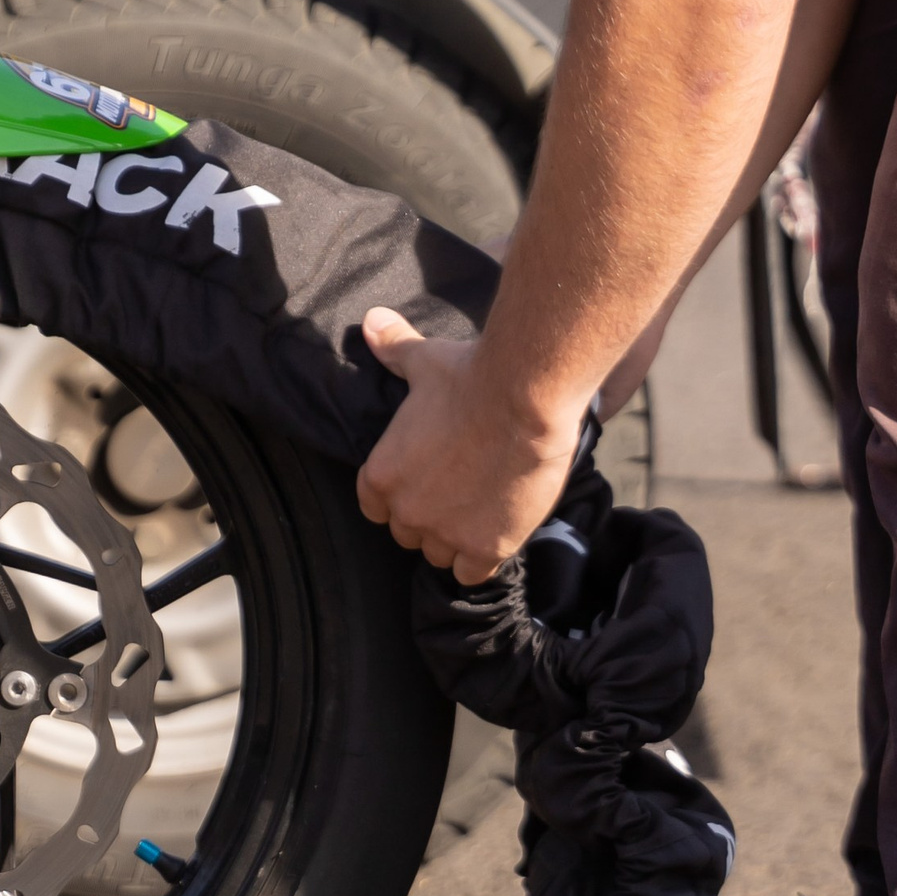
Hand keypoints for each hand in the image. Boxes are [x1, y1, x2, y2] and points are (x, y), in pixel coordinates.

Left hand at [355, 309, 584, 584]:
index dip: (396, 494)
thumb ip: (394, 348)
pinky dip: (482, 558)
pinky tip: (496, 534)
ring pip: (439, 555)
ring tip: (478, 514)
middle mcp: (407, 512)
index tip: (420, 481)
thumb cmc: (470, 376)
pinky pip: (473, 573)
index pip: (373, 505)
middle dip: (427, 516)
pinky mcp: (488, 548)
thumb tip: (372, 322)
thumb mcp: (424, 360)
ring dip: (454, 539)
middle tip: (455, 492)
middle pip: (407, 532)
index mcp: (382, 474)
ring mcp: (447, 534)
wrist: (524, 399)